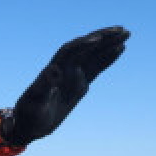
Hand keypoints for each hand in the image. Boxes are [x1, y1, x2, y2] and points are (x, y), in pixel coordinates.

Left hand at [1, 26, 129, 146]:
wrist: (29, 125)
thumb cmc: (30, 115)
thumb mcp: (35, 102)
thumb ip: (43, 86)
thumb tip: (52, 70)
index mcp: (54, 69)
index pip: (70, 50)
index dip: (83, 44)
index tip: (98, 39)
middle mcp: (65, 68)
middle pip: (85, 47)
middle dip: (102, 37)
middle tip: (122, 30)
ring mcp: (73, 75)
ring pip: (93, 55)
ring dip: (109, 44)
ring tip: (126, 34)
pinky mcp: (80, 83)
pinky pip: (96, 67)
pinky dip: (107, 58)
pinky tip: (119, 49)